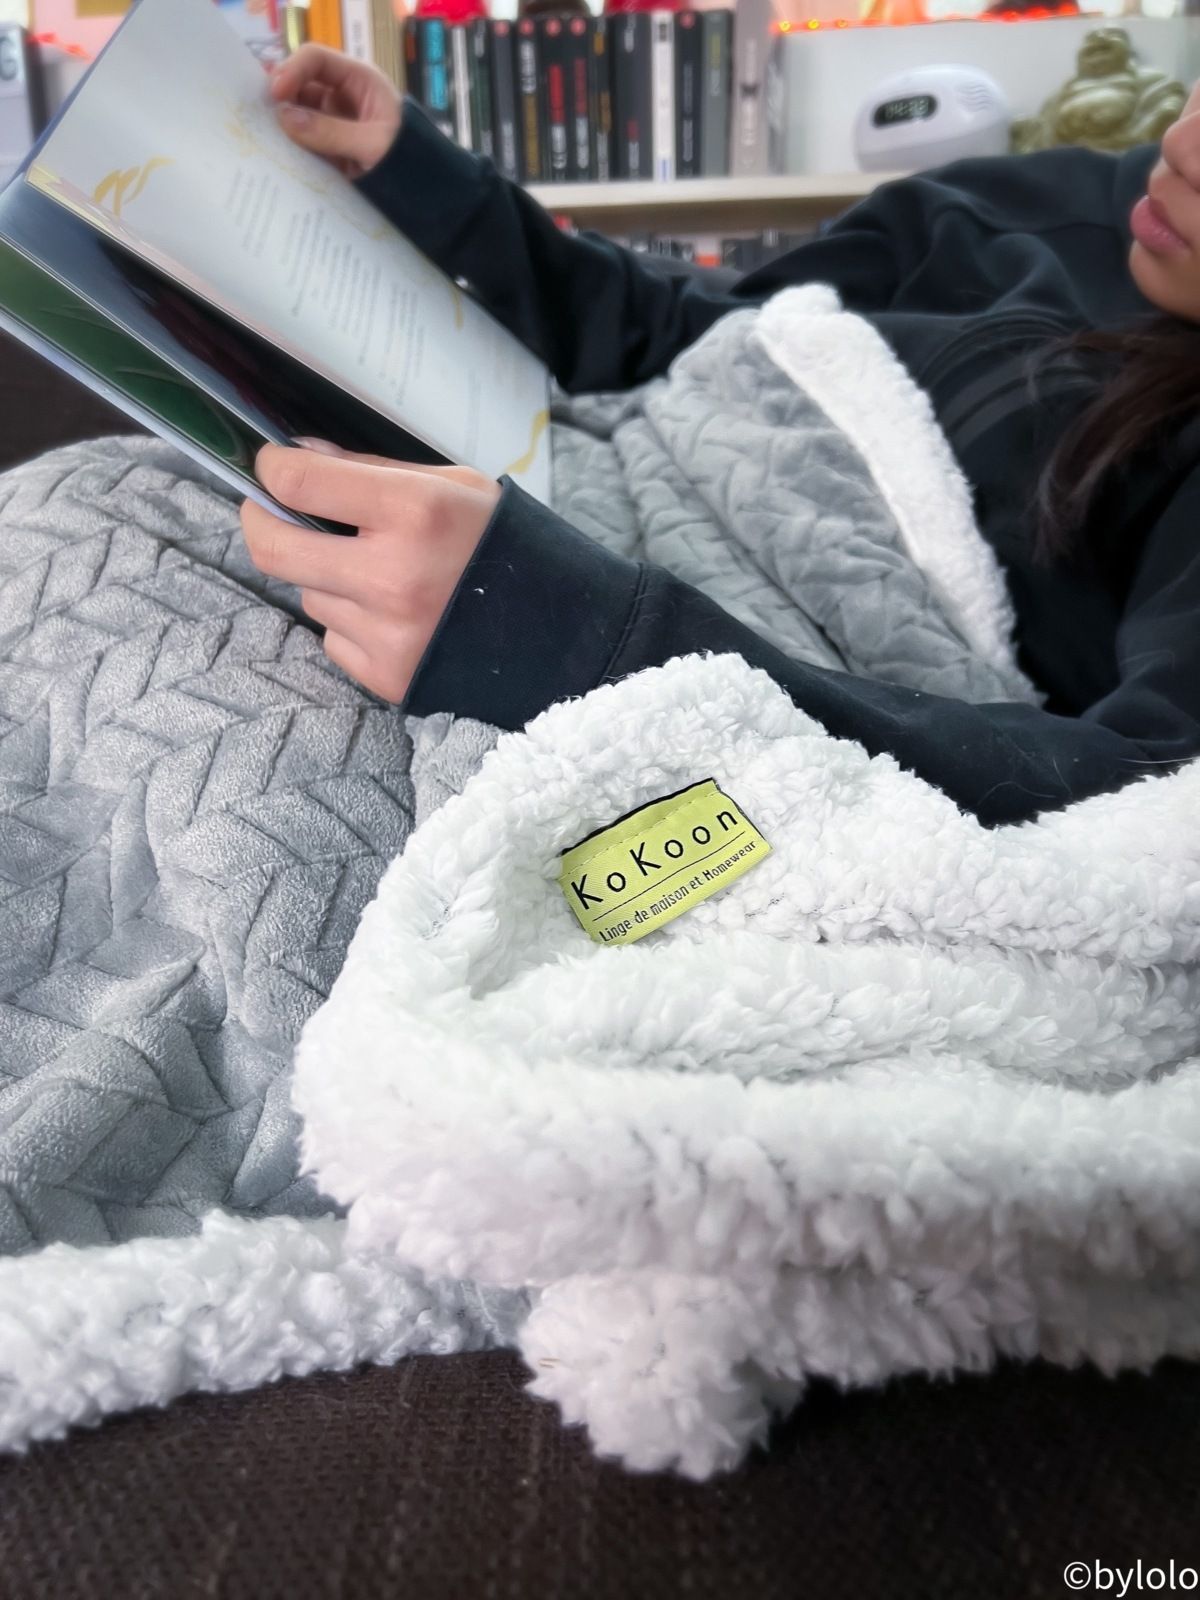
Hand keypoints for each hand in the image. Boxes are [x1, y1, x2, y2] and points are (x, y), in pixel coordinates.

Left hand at [242, 443, 500, 702]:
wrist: (561, 633)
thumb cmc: (505, 547)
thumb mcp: (456, 486)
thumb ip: (374, 471)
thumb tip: (300, 457)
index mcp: (415, 512)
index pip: (299, 483)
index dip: (273, 469)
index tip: (272, 467)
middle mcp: (393, 575)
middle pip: (274, 548)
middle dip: (260, 522)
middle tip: (269, 511)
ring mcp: (387, 632)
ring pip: (309, 595)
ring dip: (326, 578)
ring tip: (377, 574)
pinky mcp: (386, 675)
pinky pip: (334, 639)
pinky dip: (351, 623)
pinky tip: (394, 615)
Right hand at [269, 44, 401, 178]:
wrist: (427, 196)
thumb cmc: (410, 162)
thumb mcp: (374, 145)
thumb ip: (330, 132)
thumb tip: (285, 118)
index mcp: (359, 81)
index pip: (316, 60)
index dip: (292, 70)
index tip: (275, 93)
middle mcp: (344, 97)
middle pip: (302, 85)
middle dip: (281, 96)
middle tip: (259, 114)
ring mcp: (336, 124)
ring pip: (299, 115)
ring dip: (282, 124)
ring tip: (262, 135)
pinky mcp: (331, 150)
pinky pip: (304, 142)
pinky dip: (290, 147)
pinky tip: (274, 154)